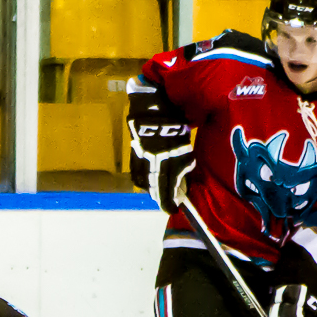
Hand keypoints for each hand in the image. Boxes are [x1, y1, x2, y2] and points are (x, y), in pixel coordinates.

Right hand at [127, 96, 193, 212]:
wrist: (152, 106)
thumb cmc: (174, 122)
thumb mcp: (184, 145)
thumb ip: (184, 163)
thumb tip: (183, 177)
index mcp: (166, 163)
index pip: (166, 189)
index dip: (169, 203)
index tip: (173, 210)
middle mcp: (151, 164)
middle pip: (154, 188)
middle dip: (160, 197)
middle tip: (166, 201)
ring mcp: (140, 159)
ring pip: (143, 181)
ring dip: (150, 189)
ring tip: (156, 190)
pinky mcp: (133, 153)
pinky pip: (135, 172)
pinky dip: (141, 179)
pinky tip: (145, 179)